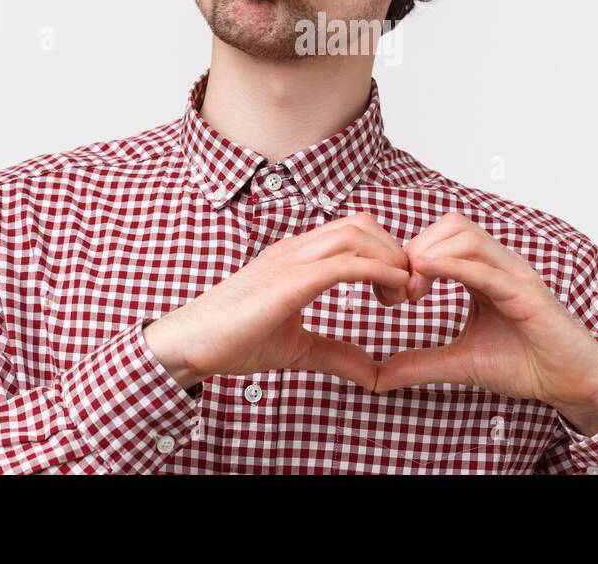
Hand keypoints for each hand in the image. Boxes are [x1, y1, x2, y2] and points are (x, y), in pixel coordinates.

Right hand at [142, 213, 410, 391]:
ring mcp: (291, 260)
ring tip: (402, 294)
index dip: (385, 252)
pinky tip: (392, 290)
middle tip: (408, 292)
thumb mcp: (297, 349)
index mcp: (296, 257)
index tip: (400, 289)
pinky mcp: (289, 280)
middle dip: (395, 250)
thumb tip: (373, 374)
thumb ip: (336, 354)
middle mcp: (296, 249)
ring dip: (390, 258)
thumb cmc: (233, 342)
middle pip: (362, 224)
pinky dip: (378, 270)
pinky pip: (344, 262)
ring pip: (357, 234)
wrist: (189, 345)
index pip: (353, 232)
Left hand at [373, 213, 597, 427]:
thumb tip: (376, 377)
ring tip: (412, 292)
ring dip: (430, 255)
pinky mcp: (528, 294)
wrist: (574, 384)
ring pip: (466, 236)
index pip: (442, 237)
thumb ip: (421, 363)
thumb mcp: (461, 362)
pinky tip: (426, 274)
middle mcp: (500, 265)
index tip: (393, 294)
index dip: (410, 256)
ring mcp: (516, 275)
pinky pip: (487, 269)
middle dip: (416, 249)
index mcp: (484, 272)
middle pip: (451, 225)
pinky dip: (453, 266)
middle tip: (401, 292)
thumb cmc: (526, 364)